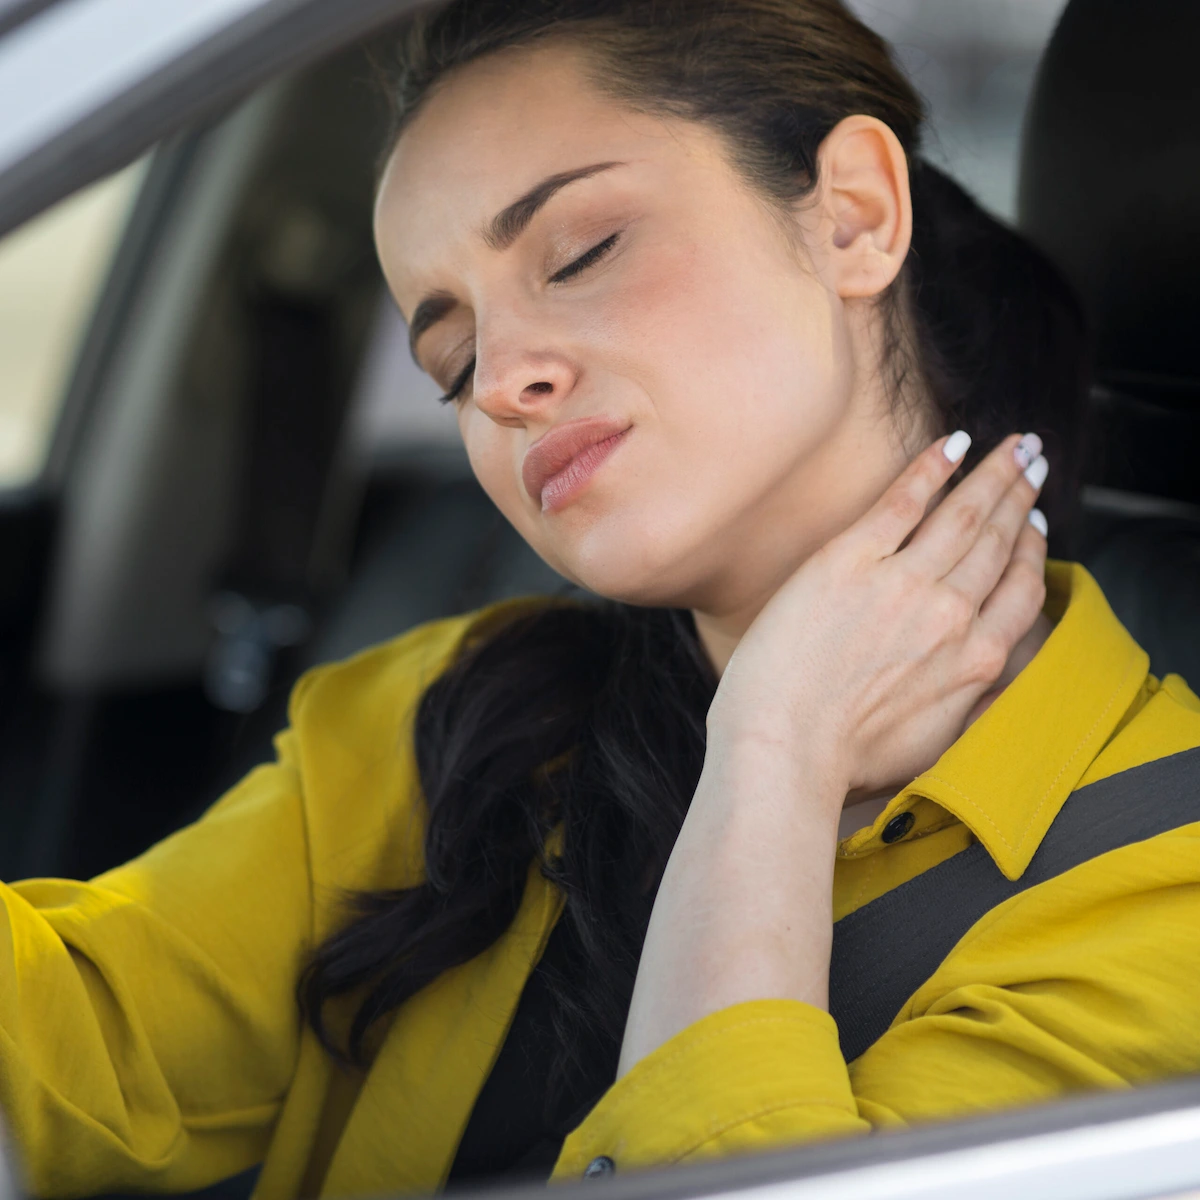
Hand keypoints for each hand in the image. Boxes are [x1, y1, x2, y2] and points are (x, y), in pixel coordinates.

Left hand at [707, 431, 1048, 803]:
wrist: (784, 751)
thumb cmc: (844, 759)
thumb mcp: (934, 743)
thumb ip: (968, 703)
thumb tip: (985, 681)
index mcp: (974, 662)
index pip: (1021, 591)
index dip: (1032, 552)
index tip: (1034, 526)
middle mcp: (950, 615)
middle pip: (998, 542)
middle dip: (1021, 497)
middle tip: (1033, 462)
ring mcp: (901, 583)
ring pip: (963, 514)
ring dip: (993, 474)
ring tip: (1011, 447)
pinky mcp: (848, 561)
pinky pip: (902, 501)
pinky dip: (931, 469)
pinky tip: (950, 445)